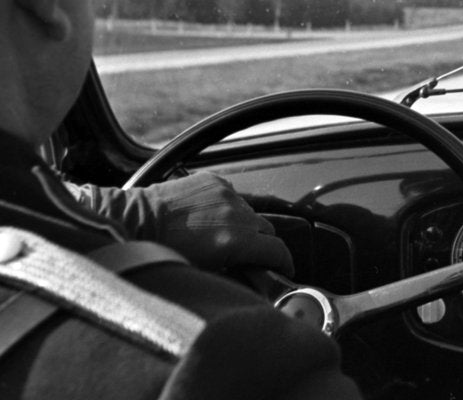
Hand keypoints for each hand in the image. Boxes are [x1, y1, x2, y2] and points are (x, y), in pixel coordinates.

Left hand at [69, 172, 293, 276]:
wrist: (134, 221)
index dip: (284, 262)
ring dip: (245, 225)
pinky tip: (211, 217)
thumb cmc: (163, 252)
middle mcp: (237, 214)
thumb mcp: (205, 272)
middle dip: (263, 244)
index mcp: (237, 241)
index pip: (278, 249)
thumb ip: (236, 271)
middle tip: (250, 255)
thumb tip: (253, 275)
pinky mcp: (215, 180)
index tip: (283, 269)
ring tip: (224, 235)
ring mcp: (227, 194)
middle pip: (268, 230)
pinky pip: (233, 196)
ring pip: (251, 212)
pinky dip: (229, 207)